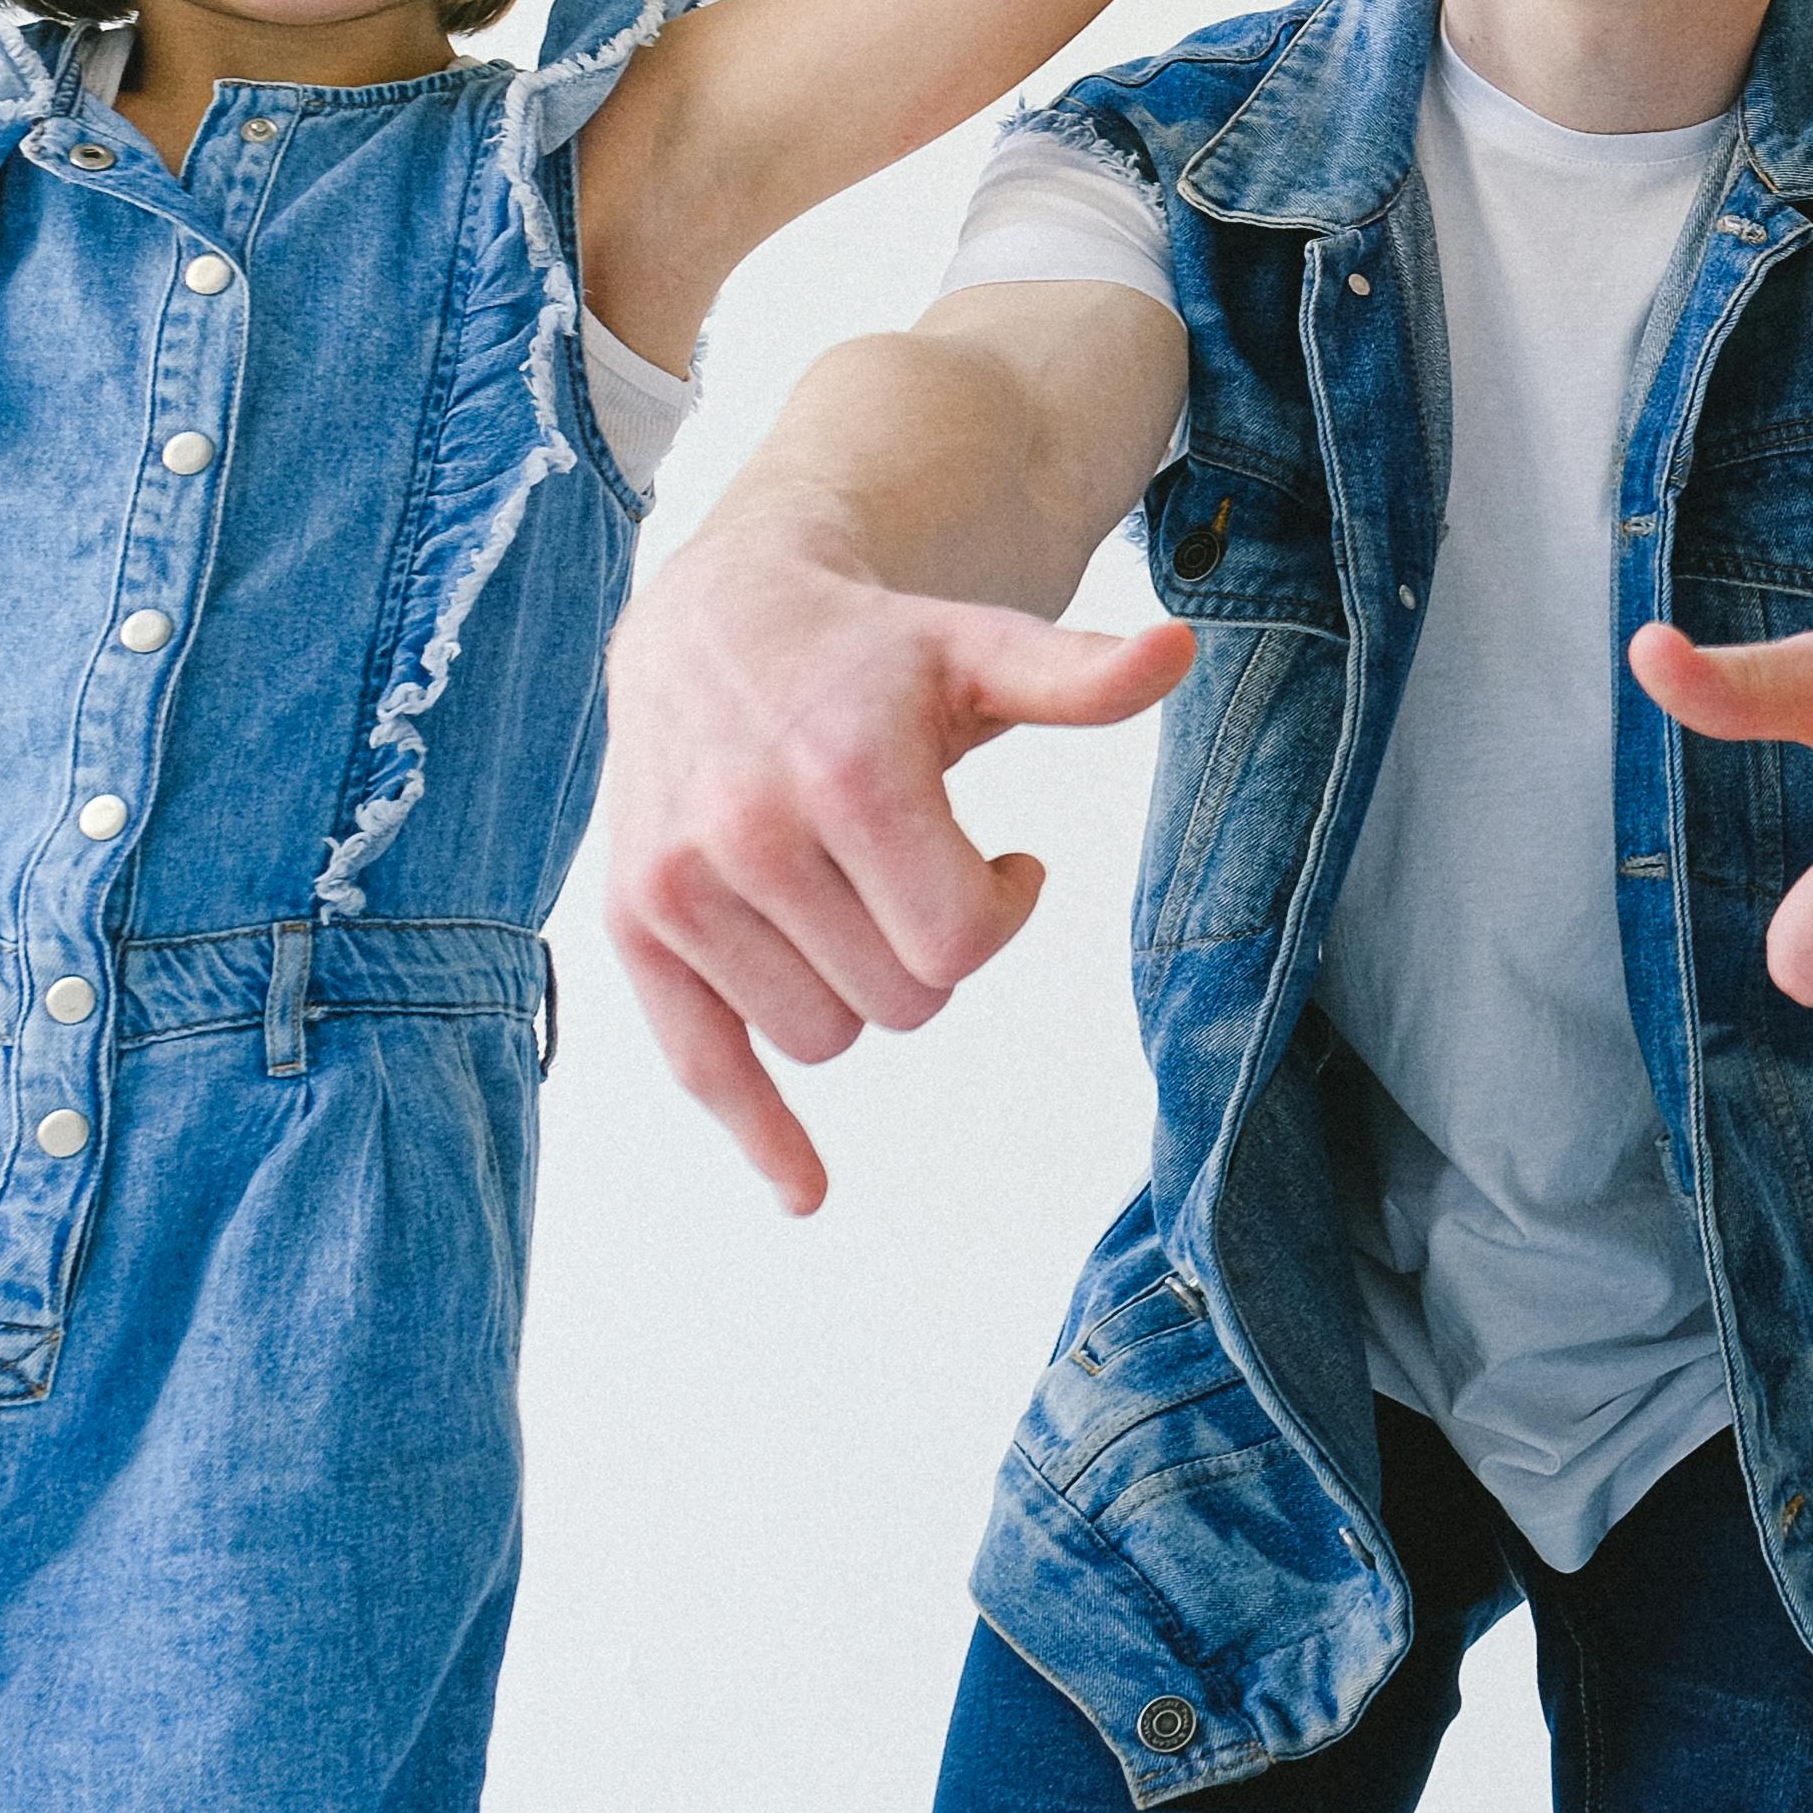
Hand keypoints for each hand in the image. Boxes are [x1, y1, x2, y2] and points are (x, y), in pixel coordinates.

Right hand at [594, 520, 1194, 1211]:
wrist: (712, 623)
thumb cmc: (870, 654)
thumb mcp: (979, 650)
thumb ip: (1076, 676)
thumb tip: (1180, 649)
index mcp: (846, 772)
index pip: (962, 942)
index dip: (1003, 911)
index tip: (1004, 862)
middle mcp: (749, 835)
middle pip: (901, 999)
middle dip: (930, 950)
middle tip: (921, 870)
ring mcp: (681, 889)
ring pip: (824, 1038)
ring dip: (861, 987)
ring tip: (854, 893)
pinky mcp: (633, 927)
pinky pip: (702, 1066)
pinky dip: (759, 1133)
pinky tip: (806, 1189)